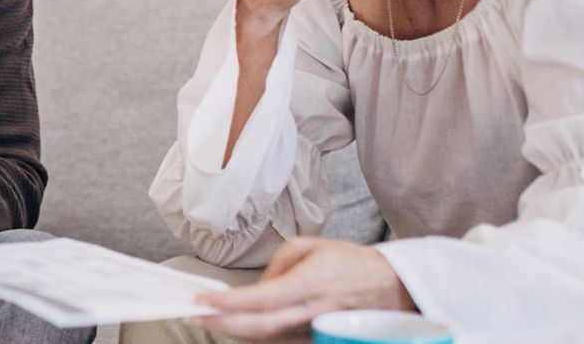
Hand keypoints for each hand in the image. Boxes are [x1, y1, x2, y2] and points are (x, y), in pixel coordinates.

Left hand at [190, 237, 415, 341]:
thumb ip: (276, 267)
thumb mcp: (310, 248)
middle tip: (192, 316)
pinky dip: (253, 336)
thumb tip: (254, 288)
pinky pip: (278, 343)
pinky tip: (235, 327)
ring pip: (265, 341)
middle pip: (258, 329)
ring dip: (233, 332)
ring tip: (207, 319)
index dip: (228, 304)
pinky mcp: (317, 342)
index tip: (201, 301)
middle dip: (220, 324)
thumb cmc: (350, 263)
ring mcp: (315, 333)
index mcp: (310, 285)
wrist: (391, 288)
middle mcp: (311, 314)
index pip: (260, 300)